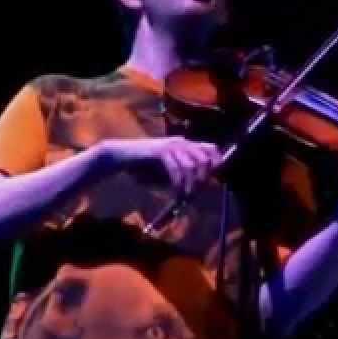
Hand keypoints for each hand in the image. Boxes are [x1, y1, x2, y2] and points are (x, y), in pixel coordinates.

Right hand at [100, 137, 222, 196]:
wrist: (121, 157)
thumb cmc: (144, 166)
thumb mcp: (168, 172)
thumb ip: (182, 176)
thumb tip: (199, 188)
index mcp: (184, 144)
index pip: (211, 149)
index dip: (217, 163)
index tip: (214, 180)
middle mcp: (180, 142)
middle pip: (204, 158)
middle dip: (203, 178)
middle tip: (196, 193)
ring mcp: (170, 145)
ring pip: (191, 165)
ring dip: (191, 184)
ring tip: (186, 196)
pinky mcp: (159, 151)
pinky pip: (176, 168)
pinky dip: (178, 183)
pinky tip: (176, 192)